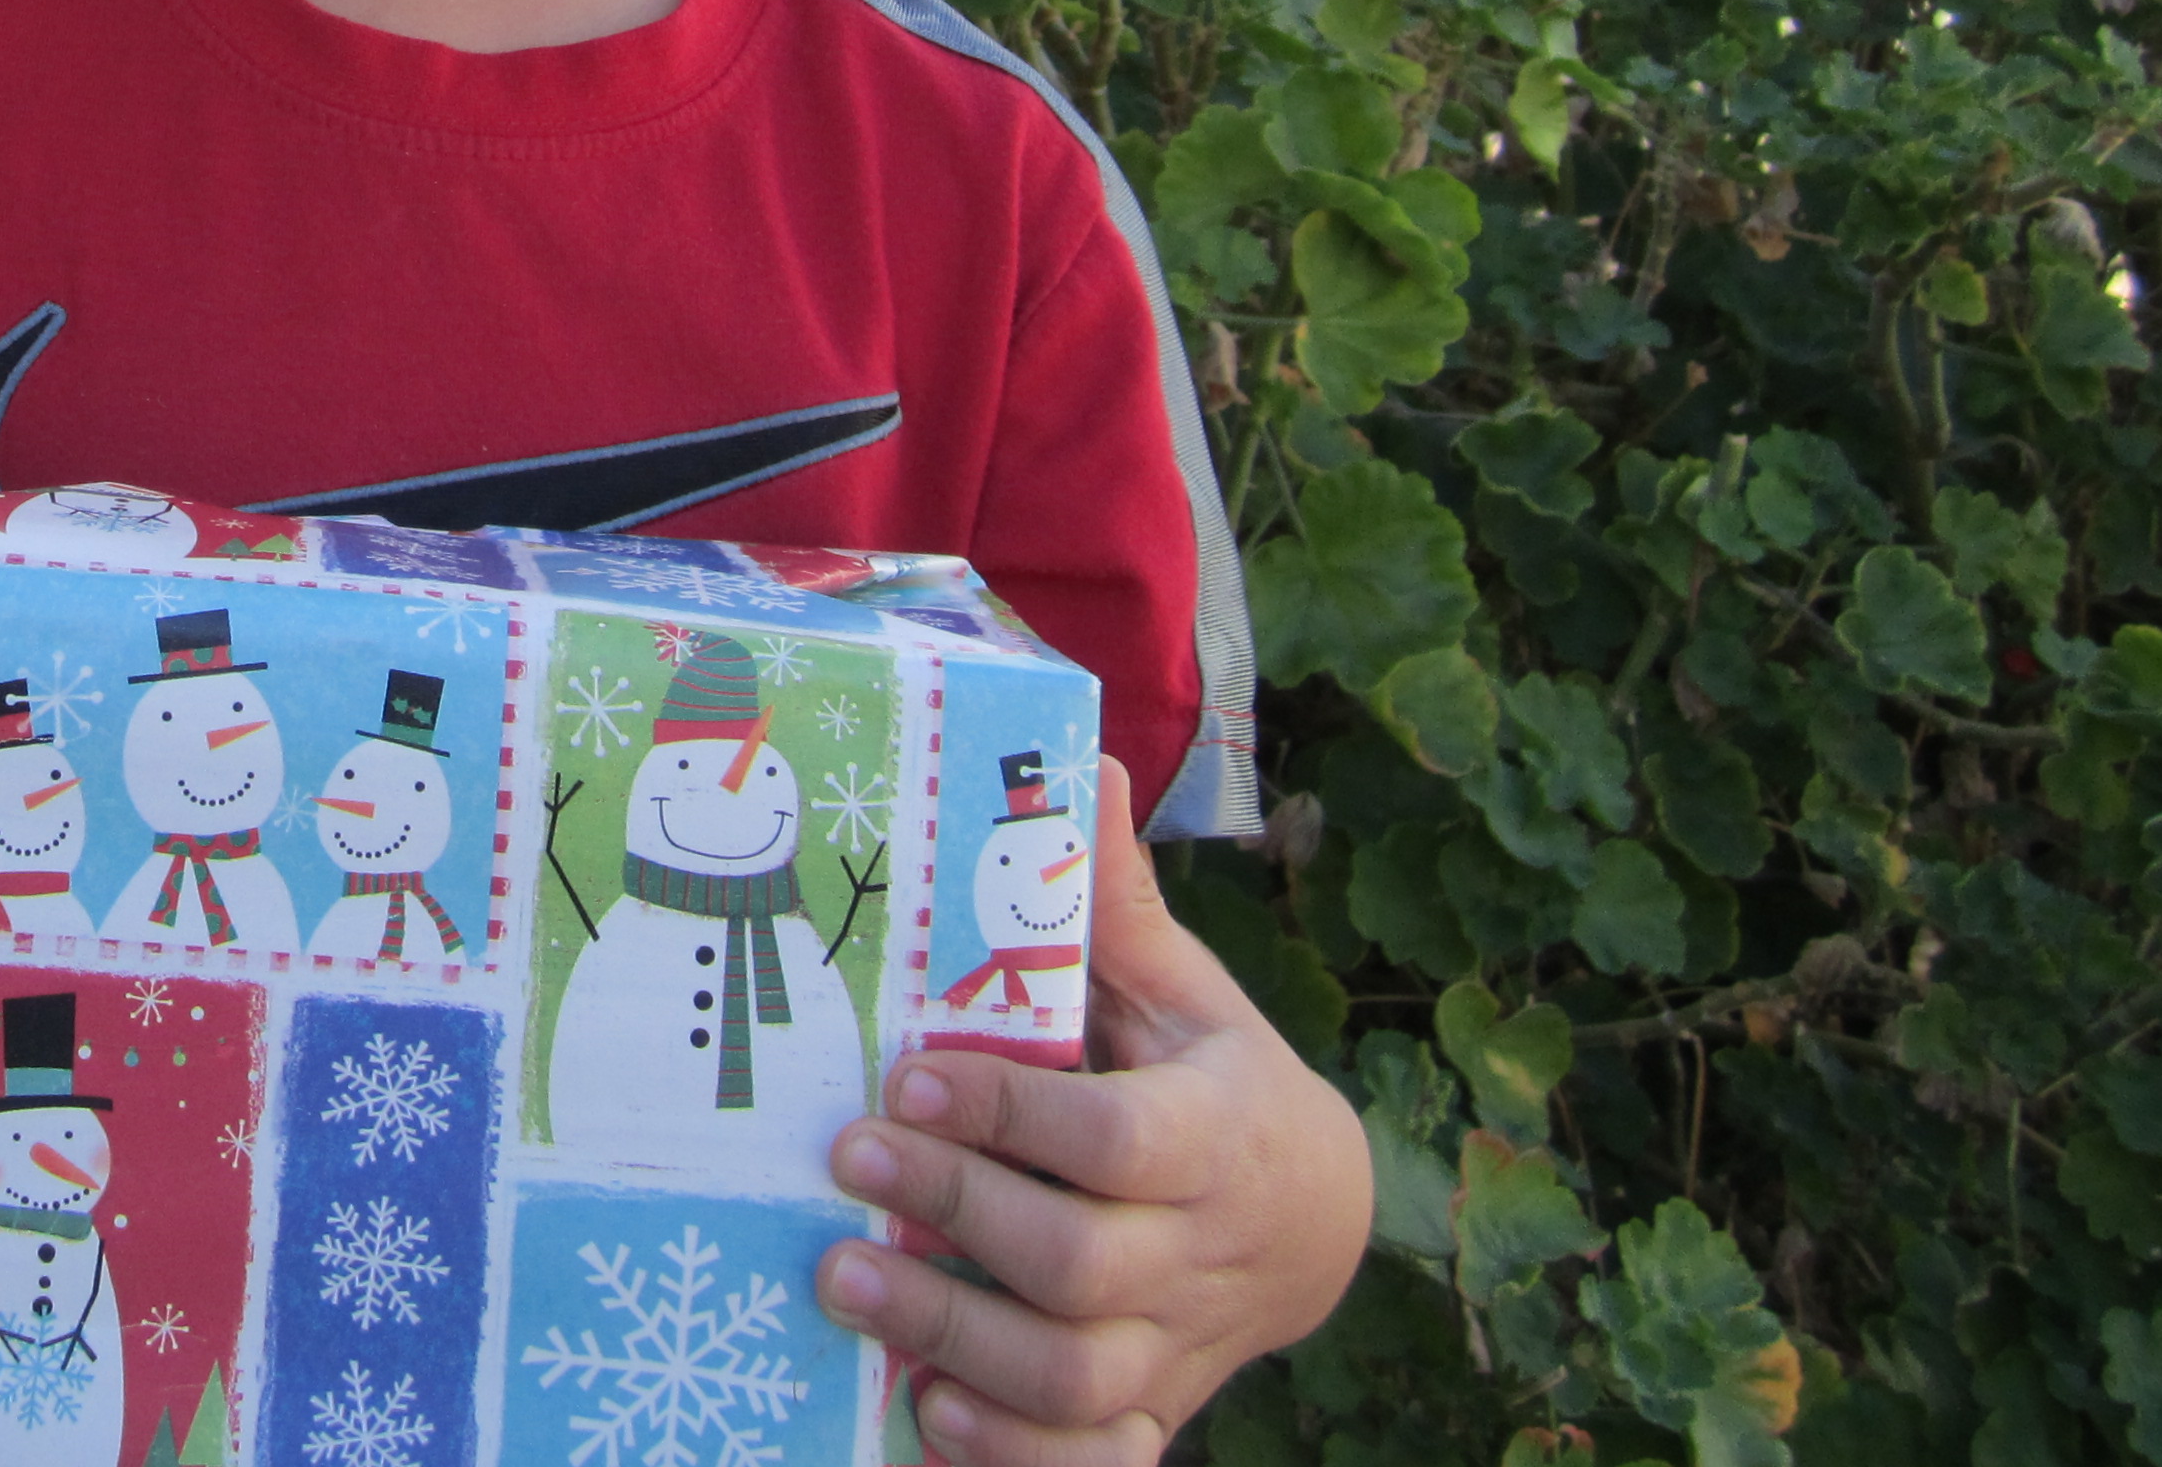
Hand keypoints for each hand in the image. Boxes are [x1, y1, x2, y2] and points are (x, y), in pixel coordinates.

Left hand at [815, 759, 1370, 1463]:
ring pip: (1074, 1377)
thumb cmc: (1215, 1082)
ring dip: (956, 1341)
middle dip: (958, 1216)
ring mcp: (1177, 1351)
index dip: (1015, 1115)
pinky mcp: (1151, 1417)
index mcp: (1219, 1133)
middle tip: (846, 1162)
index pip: (1119, 1138)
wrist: (1316, 1226)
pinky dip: (1013, 1459)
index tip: (911, 1070)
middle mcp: (1202, 1255)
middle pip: (1082, 1265)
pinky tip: (924, 1415)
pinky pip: (1093, 1464)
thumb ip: (1118, 904)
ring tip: (844, 1284)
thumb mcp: (1186, 992)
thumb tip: (1078, 765)